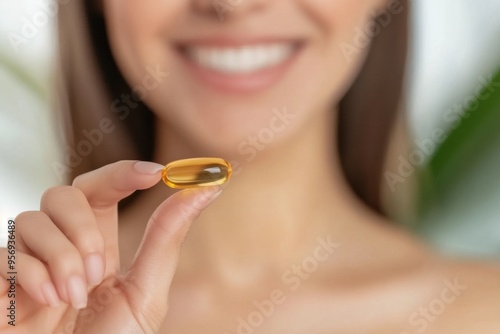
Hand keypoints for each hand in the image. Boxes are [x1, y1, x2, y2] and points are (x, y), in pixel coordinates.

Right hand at [0, 160, 221, 333]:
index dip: (123, 174)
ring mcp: (27, 265)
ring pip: (31, 219)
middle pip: (63, 194)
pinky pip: (4, 253)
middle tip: (97, 270)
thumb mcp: (145, 293)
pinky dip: (32, 275)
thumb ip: (167, 238)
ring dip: (62, 257)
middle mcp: (61, 248)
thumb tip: (207, 188)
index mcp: (98, 247)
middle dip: (82, 227)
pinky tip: (49, 302)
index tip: (154, 173)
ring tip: (75, 298)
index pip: (101, 190)